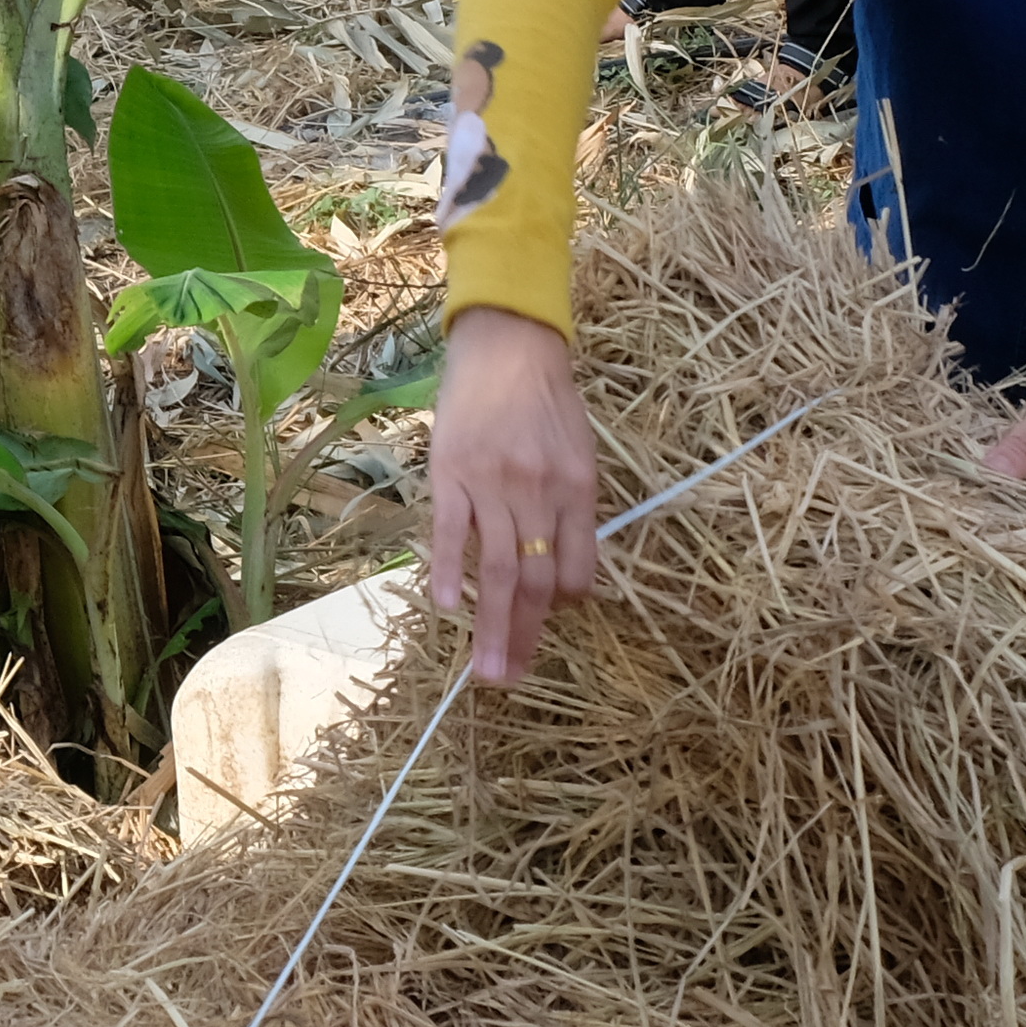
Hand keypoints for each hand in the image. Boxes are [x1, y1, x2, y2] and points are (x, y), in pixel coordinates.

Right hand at [425, 304, 604, 683]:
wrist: (510, 344)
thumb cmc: (547, 400)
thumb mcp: (580, 452)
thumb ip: (574, 509)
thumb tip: (567, 573)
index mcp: (577, 491)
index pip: (576, 570)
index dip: (562, 606)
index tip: (545, 630)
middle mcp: (540, 494)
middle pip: (535, 582)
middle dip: (524, 639)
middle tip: (509, 682)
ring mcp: (494, 486)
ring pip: (496, 571)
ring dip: (491, 628)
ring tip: (485, 672)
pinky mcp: (453, 474)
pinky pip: (451, 533)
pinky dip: (448, 573)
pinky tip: (445, 608)